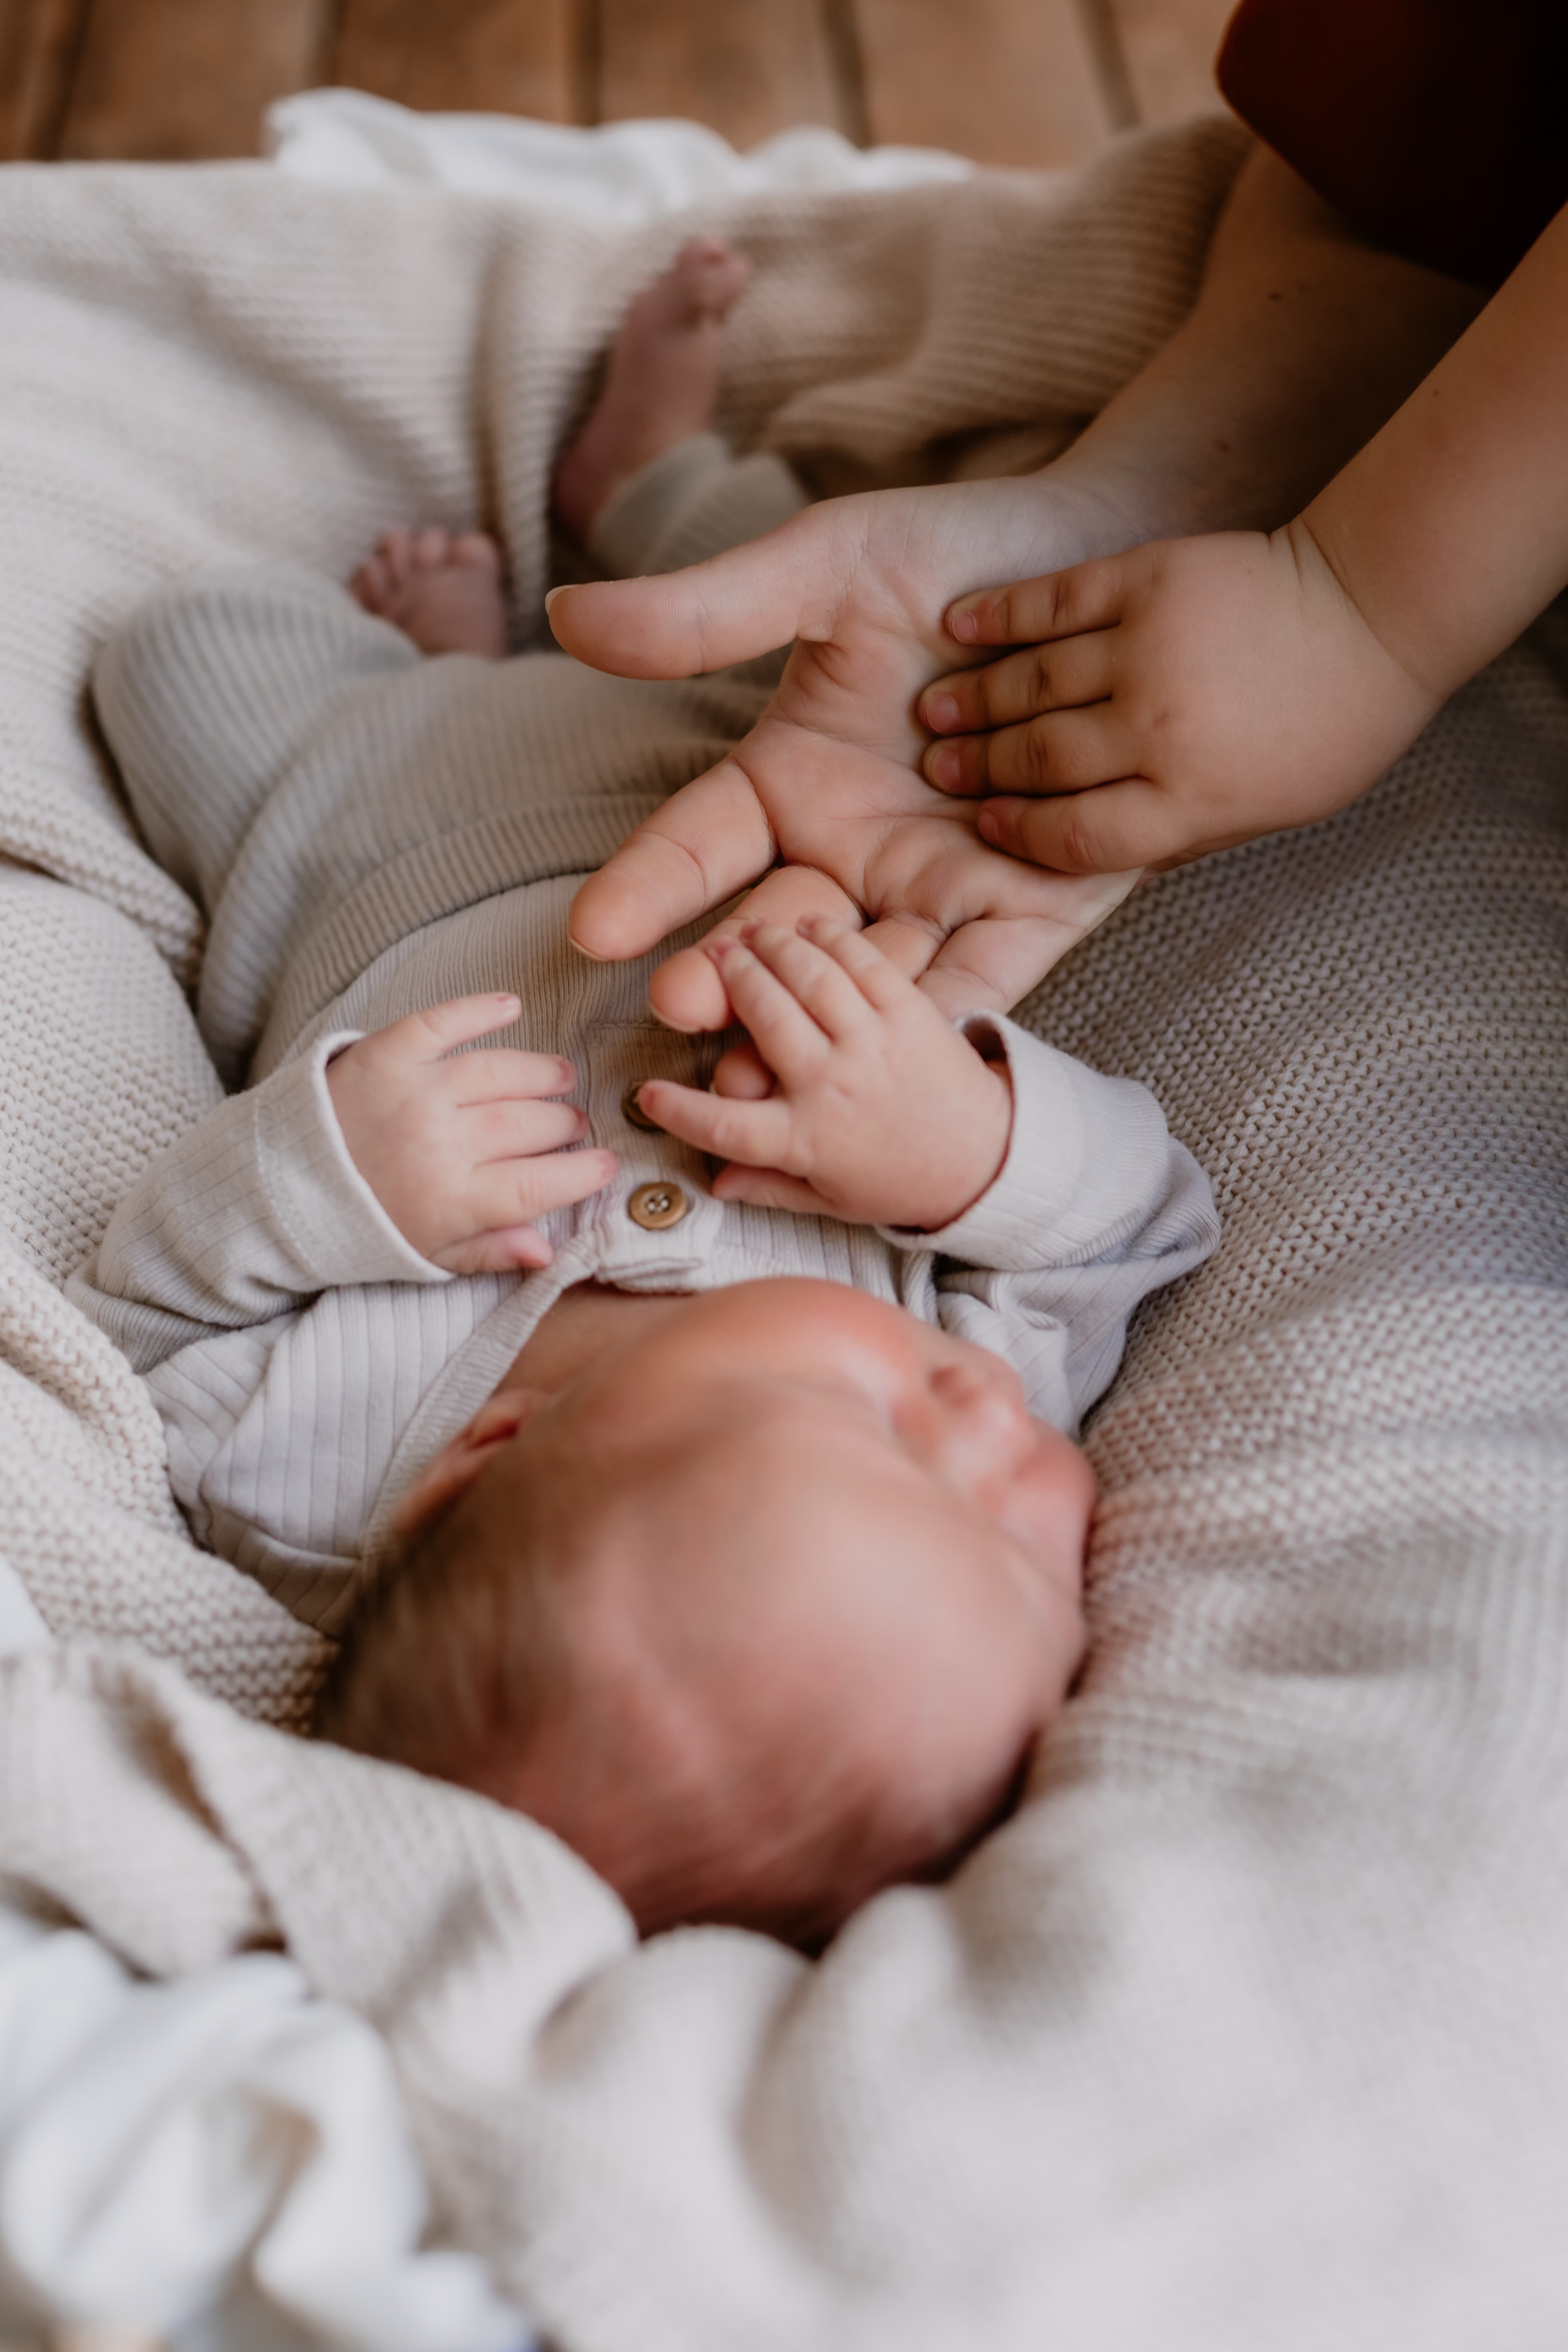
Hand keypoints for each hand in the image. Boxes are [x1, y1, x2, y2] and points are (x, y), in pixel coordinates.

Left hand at [325, 995, 615, 1272]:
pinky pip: (444, 1021)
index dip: (584, 1173)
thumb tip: (550, 1253)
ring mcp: (415, 1092)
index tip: (607, 1166)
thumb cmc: (360, 1226)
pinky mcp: (387, 1053)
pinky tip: (511, 1006)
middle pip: (530, 1125)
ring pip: (502, 1072)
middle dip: (566, 1125)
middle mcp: (441, 1144)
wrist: (278, 1189)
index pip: (541, 1184)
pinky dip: (480, 1009)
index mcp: (453, 1201)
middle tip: (573, 1125)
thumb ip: (490, 1252)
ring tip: (559, 1077)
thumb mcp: (426, 1255)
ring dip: (542, 1072)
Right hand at [549, 476, 1143, 1031]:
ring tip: (763, 1071)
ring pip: (862, 979)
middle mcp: (852, 853)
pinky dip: (936, 1022)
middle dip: (725, 979)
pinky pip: (976, 982)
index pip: (696, 848)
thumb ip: (708, 612)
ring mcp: (936, 890)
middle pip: (773, 935)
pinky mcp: (1028, 911)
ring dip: (816, 1029)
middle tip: (679, 1004)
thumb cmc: (958, 554)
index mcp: (790, 784)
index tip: (595, 929)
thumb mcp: (825, 570)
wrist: (1104, 559)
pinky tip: (896, 1060)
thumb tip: (568, 611)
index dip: (646, 888)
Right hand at [636, 917, 1010, 1229]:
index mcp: (806, 1141)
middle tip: (712, 961)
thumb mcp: (831, 1199)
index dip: (681, 1108)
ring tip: (751, 935)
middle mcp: (834, 1086)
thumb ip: (769, 1187)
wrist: (989, 1162)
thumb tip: (713, 1185)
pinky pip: (865, 962)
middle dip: (729, 981)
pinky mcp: (912, 1012)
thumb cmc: (902, 1183)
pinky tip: (810, 923)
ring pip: (809, 979)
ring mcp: (874, 1044)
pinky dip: (832, 938)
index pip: (725, 1125)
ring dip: (773, 948)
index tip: (647, 1094)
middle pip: (764, 1019)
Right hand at [917, 521, 1439, 869]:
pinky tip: (959, 625)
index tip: (984, 827)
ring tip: (934, 711)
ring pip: (1033, 683)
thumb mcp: (1256, 813)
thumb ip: (1169, 836)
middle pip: (1041, 759)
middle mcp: (1163, 730)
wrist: (1375, 614)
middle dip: (979, 768)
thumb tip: (1080, 853)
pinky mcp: (1149, 577)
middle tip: (939, 770)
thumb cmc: (1321, 731)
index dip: (1017, 835)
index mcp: (1191, 799)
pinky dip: (999, 614)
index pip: (1074, 836)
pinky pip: (1052, 600)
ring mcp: (1153, 648)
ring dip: (973, 699)